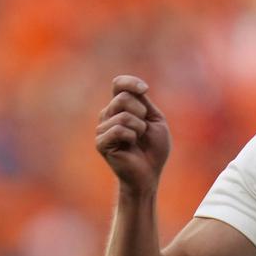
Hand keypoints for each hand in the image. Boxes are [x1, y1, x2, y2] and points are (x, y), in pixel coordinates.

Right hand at [96, 75, 170, 193]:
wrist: (149, 173)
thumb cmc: (153, 148)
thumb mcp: (154, 119)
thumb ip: (143, 102)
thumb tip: (134, 89)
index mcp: (121, 106)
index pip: (118, 84)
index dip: (130, 82)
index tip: (144, 89)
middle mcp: (108, 114)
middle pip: (123, 98)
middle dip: (141, 113)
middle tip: (143, 129)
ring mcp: (102, 128)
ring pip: (123, 115)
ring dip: (139, 128)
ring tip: (138, 139)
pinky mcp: (101, 142)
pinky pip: (118, 130)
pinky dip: (132, 136)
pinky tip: (131, 145)